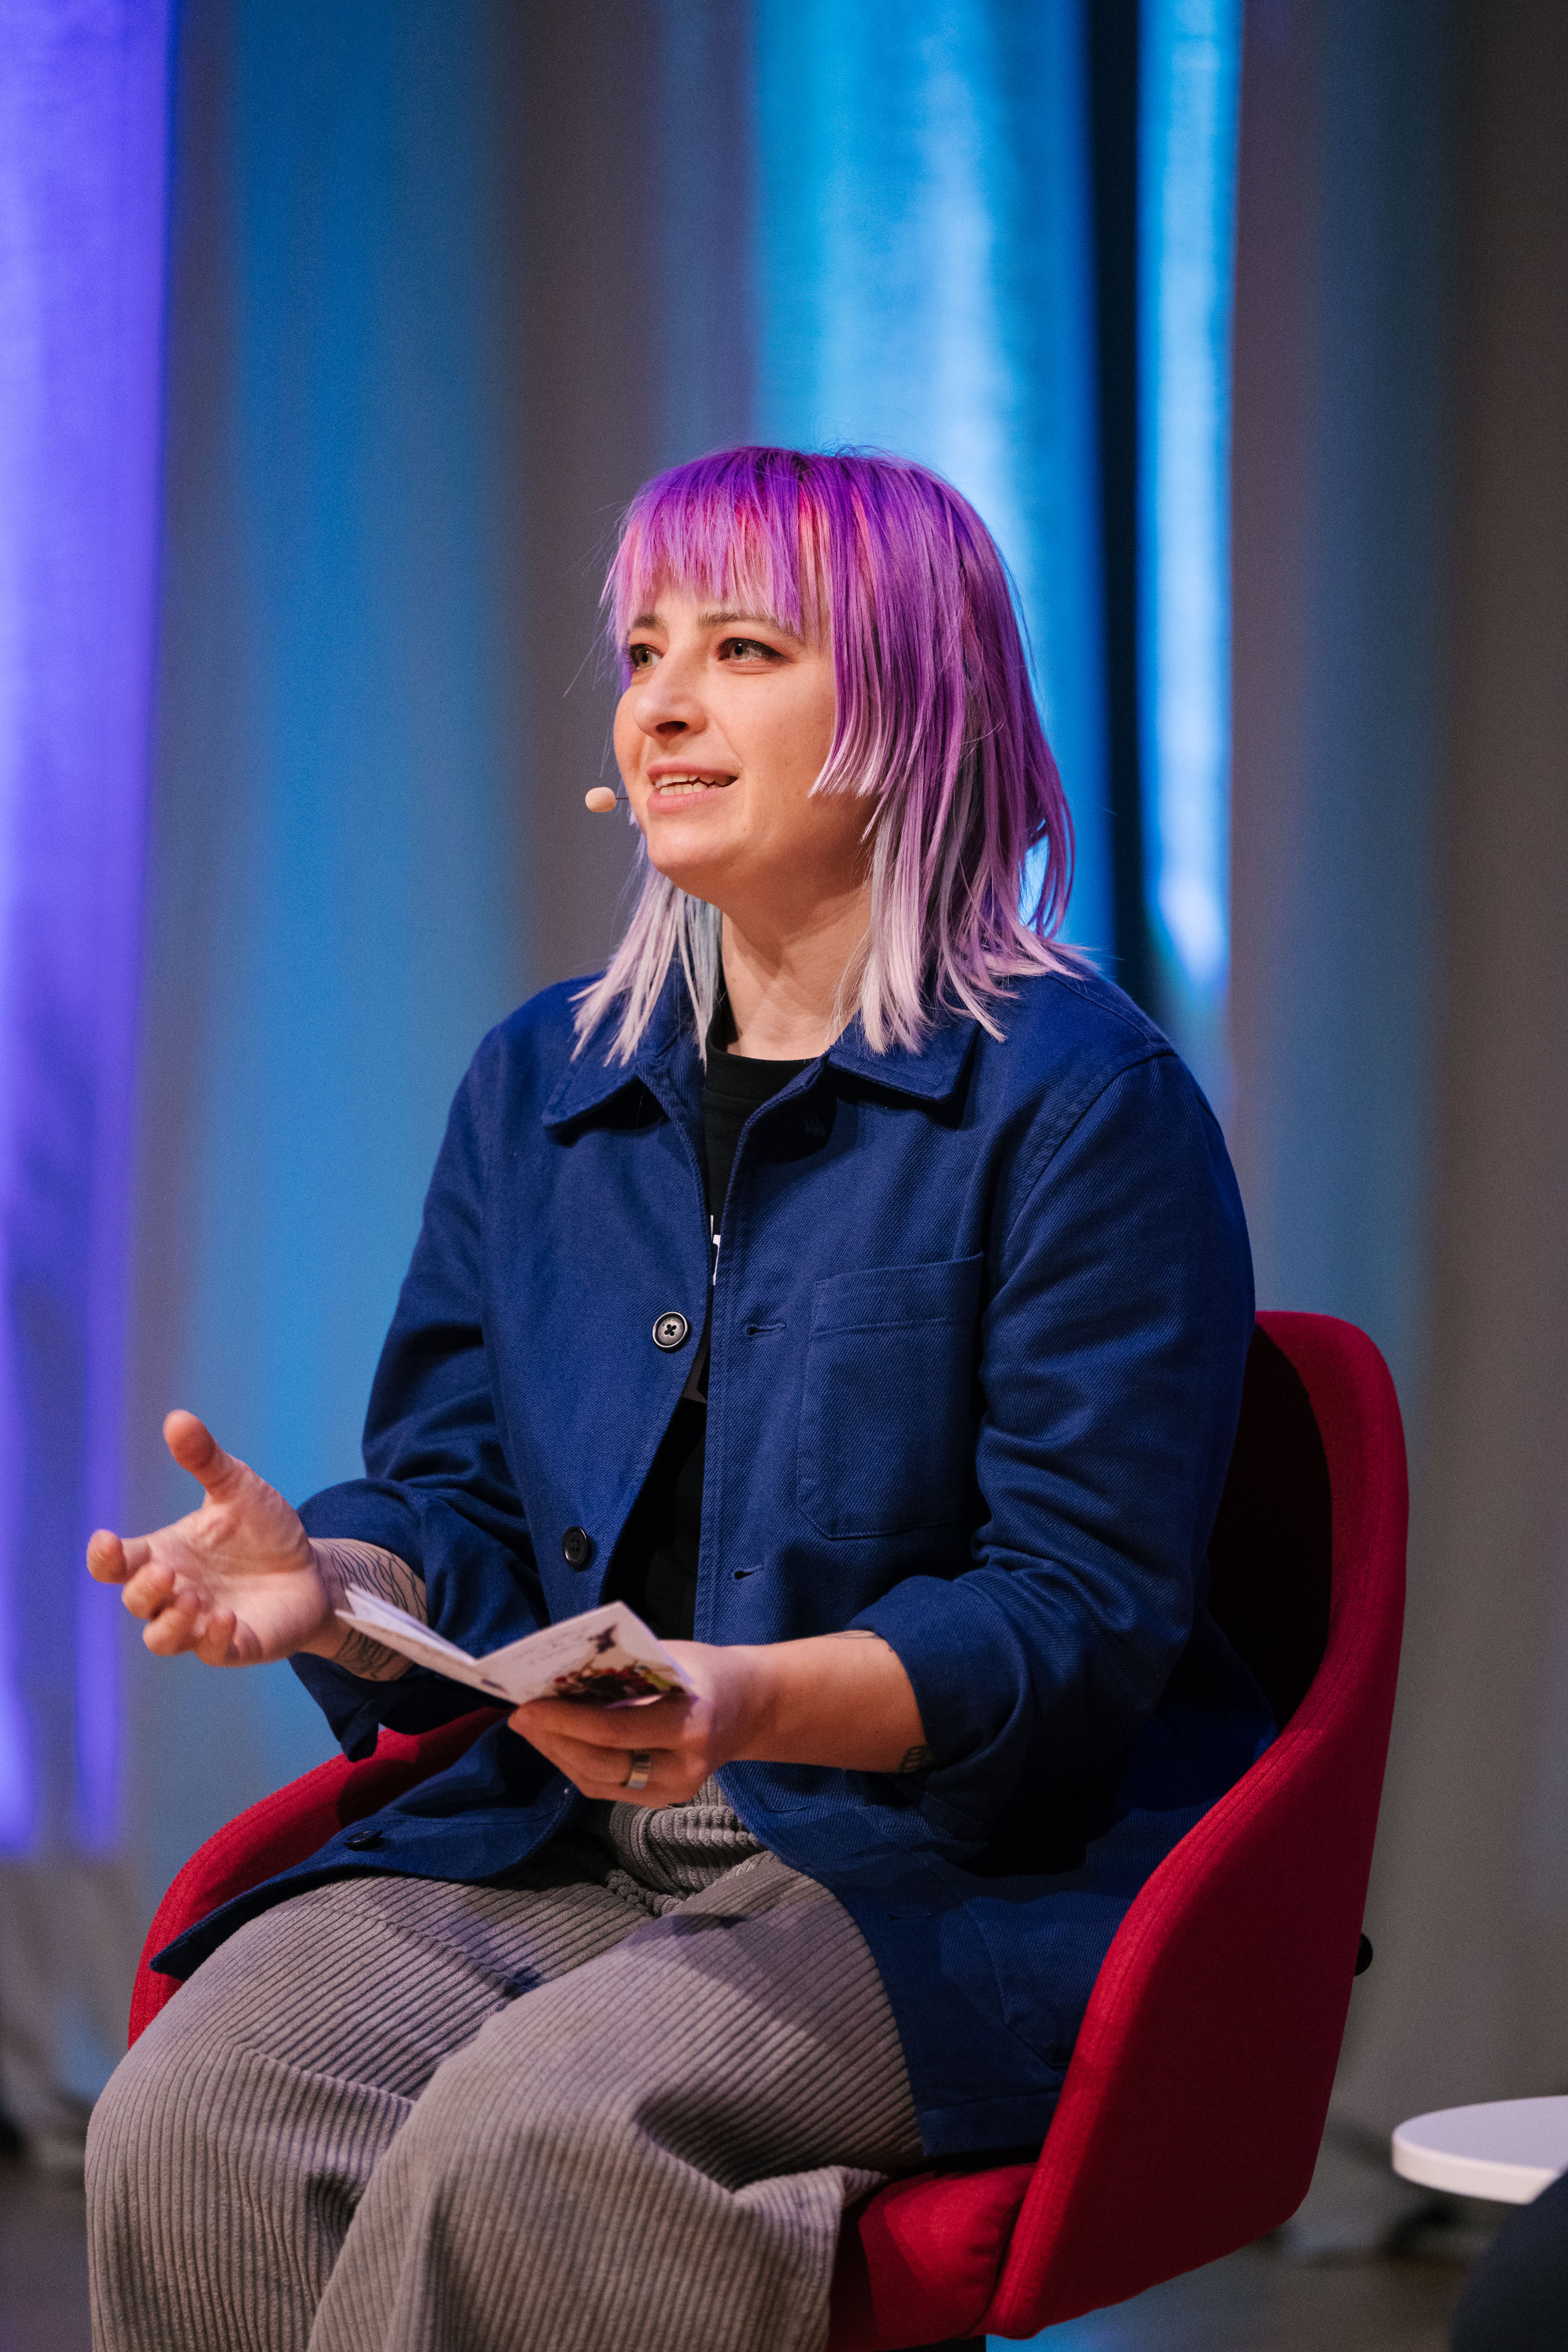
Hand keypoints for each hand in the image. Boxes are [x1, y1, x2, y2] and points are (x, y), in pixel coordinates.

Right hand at [86, 1411, 331, 1666]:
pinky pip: (211, 1652)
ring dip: (171, 1622)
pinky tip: (227, 1618)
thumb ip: (206, 1460)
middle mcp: (176, 1593)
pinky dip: (213, 1638)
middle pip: (135, 1601)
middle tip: (169, 1572)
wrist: (314, 1569)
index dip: (104, 1557)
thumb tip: (177, 1418)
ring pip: (161, 1638)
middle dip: (144, 1589)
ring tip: (194, 1599)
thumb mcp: (238, 1488)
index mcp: (166, 1554)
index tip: (105, 1542)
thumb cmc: (265, 1531)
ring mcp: (201, 1623)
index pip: (117, 1564)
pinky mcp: (234, 1645)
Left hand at [507, 1630, 927, 1808]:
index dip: (567, 1721)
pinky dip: (575, 1763)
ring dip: (557, 1754)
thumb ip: (624, 1669)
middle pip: (602, 1765)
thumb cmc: (709, 1672)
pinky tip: (555, 1740)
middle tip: (519, 1716)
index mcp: (691, 1727)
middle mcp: (682, 1769)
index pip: (617, 1732)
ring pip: (598, 1782)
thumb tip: (561, 1672)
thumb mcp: (673, 1657)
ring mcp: (672, 1791)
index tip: (528, 1705)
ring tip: (529, 1727)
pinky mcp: (660, 1799)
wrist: (753, 1709)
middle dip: (554, 1741)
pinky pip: (606, 1787)